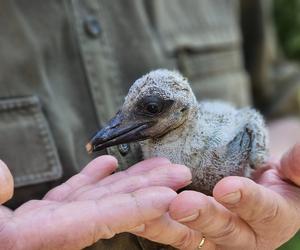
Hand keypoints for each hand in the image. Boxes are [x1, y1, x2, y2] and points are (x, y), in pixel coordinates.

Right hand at [0, 156, 190, 249]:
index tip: (169, 195)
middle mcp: (44, 235)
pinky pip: (72, 195)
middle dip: (148, 190)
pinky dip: (92, 180)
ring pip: (96, 197)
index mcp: (28, 242)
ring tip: (158, 163)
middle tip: (182, 173)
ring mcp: (43, 224)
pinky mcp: (37, 216)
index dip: (133, 209)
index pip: (91, 223)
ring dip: (128, 180)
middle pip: (108, 209)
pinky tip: (109, 163)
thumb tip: (5, 180)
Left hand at [130, 145, 299, 248]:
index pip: (262, 211)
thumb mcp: (296, 174)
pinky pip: (172, 231)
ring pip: (191, 237)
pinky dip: (153, 222)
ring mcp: (216, 239)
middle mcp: (245, 237)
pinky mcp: (193, 235)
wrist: (260, 187)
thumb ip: (299, 168)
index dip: (246, 200)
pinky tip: (135, 213)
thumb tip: (297, 156)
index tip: (227, 188)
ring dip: (167, 225)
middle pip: (223, 229)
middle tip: (181, 203)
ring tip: (146, 214)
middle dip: (202, 216)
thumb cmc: (279, 179)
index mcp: (274, 220)